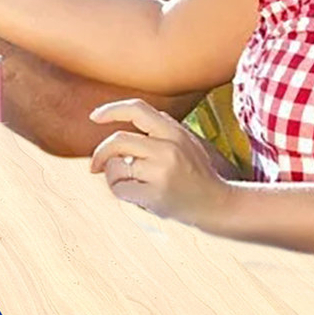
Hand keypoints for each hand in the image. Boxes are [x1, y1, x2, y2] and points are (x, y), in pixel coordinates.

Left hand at [88, 100, 232, 225]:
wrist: (220, 206)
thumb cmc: (197, 174)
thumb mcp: (186, 142)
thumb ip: (161, 128)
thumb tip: (125, 117)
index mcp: (174, 132)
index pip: (136, 109)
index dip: (111, 110)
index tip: (93, 117)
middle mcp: (168, 148)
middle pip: (118, 141)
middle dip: (100, 153)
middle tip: (94, 166)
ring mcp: (162, 172)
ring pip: (115, 166)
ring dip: (113, 176)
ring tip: (129, 184)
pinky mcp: (156, 195)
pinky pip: (119, 188)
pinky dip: (119, 191)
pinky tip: (134, 195)